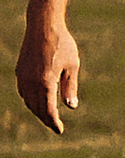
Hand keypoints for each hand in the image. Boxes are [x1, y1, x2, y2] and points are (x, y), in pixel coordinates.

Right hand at [14, 13, 80, 132]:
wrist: (43, 27)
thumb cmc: (62, 44)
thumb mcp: (72, 66)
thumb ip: (70, 87)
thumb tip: (71, 107)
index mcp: (45, 82)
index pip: (48, 109)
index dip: (53, 122)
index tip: (59, 131)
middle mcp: (31, 82)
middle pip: (37, 108)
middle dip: (46, 119)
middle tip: (55, 126)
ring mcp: (23, 77)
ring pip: (28, 101)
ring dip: (37, 110)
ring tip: (48, 116)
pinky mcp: (20, 71)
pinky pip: (23, 92)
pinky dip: (30, 100)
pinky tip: (38, 101)